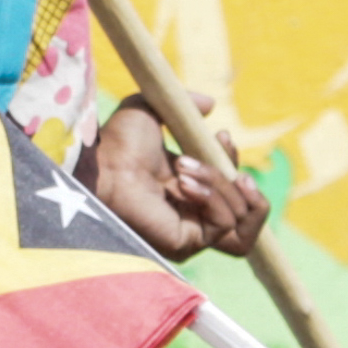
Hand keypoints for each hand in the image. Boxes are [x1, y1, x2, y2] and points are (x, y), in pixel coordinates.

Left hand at [84, 102, 269, 261]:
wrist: (103, 166)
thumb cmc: (118, 142)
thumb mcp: (153, 112)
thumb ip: (184, 106)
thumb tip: (211, 103)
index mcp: (185, 187)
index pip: (229, 186)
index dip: (232, 161)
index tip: (222, 135)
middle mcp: (190, 212)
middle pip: (244, 207)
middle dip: (237, 177)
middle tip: (220, 148)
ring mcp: (190, 230)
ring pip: (238, 213)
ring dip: (219, 182)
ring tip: (184, 167)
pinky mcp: (188, 243)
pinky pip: (224, 224)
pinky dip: (212, 199)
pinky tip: (185, 183)